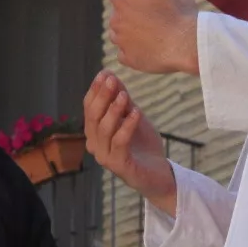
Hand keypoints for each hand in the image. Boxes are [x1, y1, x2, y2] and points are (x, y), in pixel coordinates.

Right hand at [84, 72, 176, 217]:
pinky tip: (136, 113)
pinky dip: (127, 126)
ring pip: (104, 129)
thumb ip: (122, 100)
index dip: (96, 90)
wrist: (158, 174)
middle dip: (102, 96)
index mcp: (95, 132)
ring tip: (125, 95)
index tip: (105, 73)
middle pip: (93, 117)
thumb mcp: (133, 117)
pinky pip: (119, 143)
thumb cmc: (143, 145)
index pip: (89, 107)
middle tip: (112, 80)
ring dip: (114, 109)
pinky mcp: (118, 166)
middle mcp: (95, 144)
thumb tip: (111, 75)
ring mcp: (104, 156)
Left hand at [107, 0, 199, 75]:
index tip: (153, 0)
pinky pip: (129, 53)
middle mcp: (114, 19)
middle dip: (135, 14)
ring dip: (136, 32)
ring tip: (159, 32)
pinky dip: (139, 50)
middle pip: (122, 13)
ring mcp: (121, 42)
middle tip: (159, 16)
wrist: (188, 43)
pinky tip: (156, 46)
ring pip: (124, 34)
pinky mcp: (128, 60)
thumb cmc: (177, 8)